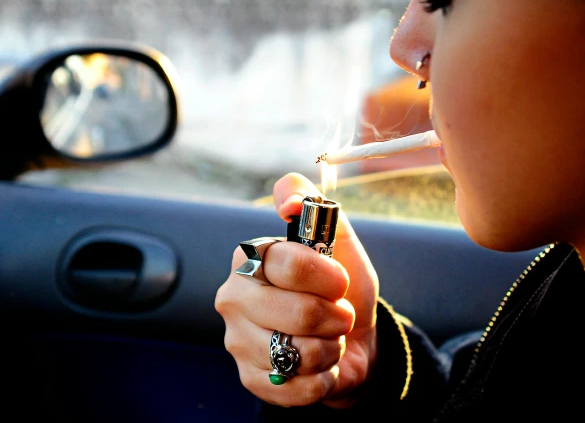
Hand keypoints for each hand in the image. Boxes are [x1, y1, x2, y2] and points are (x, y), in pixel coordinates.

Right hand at [215, 172, 379, 407]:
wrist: (352, 339)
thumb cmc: (340, 288)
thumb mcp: (338, 239)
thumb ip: (314, 205)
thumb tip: (289, 198)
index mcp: (250, 257)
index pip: (288, 264)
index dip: (327, 276)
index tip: (341, 281)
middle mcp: (233, 297)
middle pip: (298, 312)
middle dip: (335, 317)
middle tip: (339, 314)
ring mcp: (237, 340)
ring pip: (300, 354)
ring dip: (330, 349)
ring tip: (327, 338)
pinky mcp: (250, 378)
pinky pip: (297, 386)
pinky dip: (323, 378)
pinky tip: (319, 365)